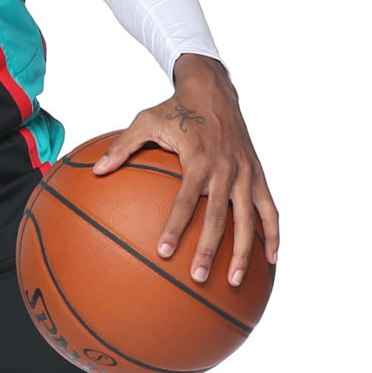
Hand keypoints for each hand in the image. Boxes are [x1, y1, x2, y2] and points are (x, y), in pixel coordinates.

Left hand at [94, 56, 279, 286]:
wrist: (214, 91)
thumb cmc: (176, 108)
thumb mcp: (145, 120)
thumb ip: (122, 146)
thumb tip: (97, 171)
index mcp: (198, 159)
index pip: (186, 200)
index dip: (176, 226)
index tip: (163, 252)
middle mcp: (226, 169)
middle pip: (219, 217)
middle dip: (209, 249)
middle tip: (196, 277)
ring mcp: (245, 174)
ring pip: (248, 219)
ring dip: (242, 252)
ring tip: (231, 281)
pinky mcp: (258, 175)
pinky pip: (270, 208)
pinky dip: (274, 233)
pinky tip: (271, 260)